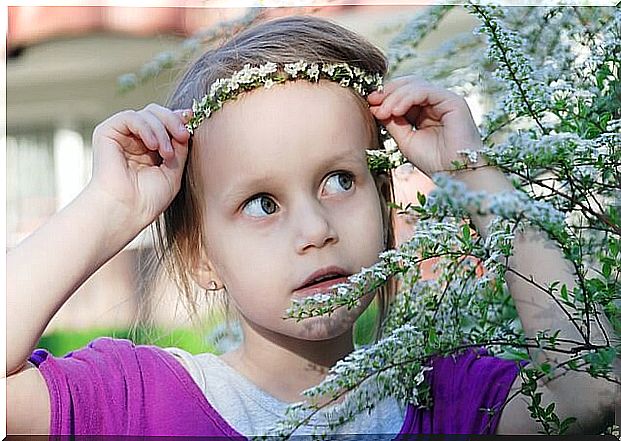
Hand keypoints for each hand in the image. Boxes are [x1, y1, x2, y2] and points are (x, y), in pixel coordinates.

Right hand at [87, 103, 191, 229]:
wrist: (126, 211)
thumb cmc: (148, 199)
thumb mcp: (173, 170)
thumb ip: (179, 147)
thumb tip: (185, 122)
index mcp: (149, 148)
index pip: (165, 123)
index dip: (179, 119)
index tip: (194, 119)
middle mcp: (135, 139)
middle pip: (157, 113)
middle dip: (173, 121)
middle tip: (183, 136)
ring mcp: (121, 135)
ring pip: (147, 114)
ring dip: (162, 130)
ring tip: (167, 154)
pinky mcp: (107, 132)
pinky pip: (131, 117)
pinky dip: (147, 128)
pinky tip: (154, 146)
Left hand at [367, 77, 485, 177]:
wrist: (456, 174)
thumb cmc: (433, 160)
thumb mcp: (405, 140)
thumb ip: (392, 123)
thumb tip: (375, 106)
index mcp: (426, 110)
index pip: (403, 92)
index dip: (386, 96)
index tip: (370, 104)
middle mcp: (436, 102)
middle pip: (408, 84)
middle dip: (388, 92)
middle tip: (373, 103)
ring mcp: (445, 100)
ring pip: (415, 85)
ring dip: (395, 96)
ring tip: (383, 111)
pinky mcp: (453, 101)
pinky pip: (426, 91)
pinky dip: (408, 98)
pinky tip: (396, 111)